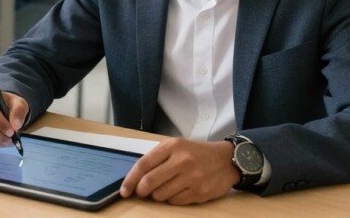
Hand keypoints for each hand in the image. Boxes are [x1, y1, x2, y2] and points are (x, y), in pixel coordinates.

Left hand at [120, 139, 239, 204]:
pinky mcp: (200, 192)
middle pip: (149, 182)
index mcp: (172, 146)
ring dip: (157, 195)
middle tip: (141, 192)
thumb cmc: (196, 153)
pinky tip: (179, 190)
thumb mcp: (176, 147)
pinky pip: (175, 202)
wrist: (226, 160)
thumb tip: (135, 180)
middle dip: (141, 191)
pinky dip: (172, 199)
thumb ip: (157, 159)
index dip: (130, 179)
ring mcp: (192, 178)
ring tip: (165, 187)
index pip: (143, 164)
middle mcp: (182, 161)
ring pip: (161, 195)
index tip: (124, 191)